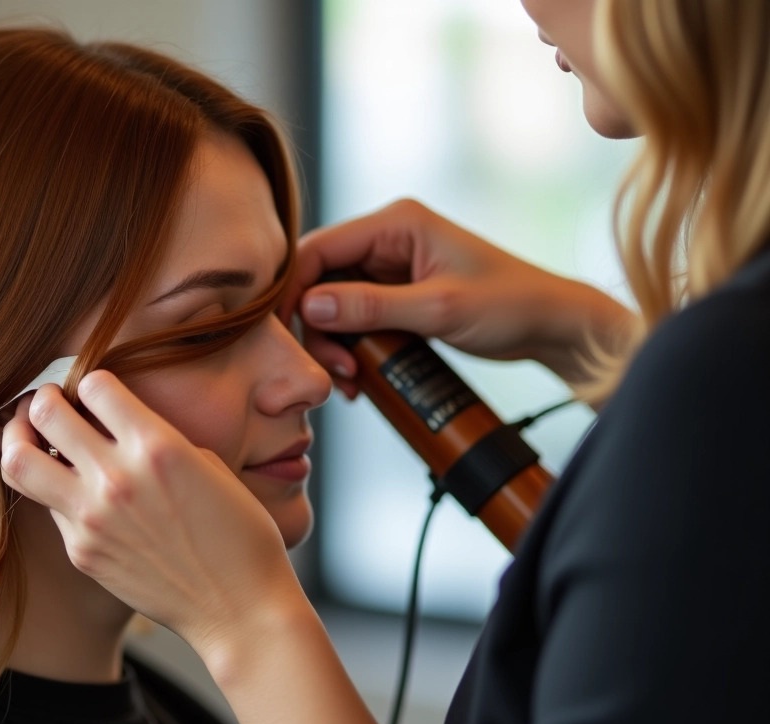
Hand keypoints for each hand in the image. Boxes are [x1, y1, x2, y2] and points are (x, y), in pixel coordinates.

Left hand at [0, 372, 305, 657]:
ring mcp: (92, 519)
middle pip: (43, 413)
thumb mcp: (208, 465)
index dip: (94, 384)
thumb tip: (116, 427)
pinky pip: (50, 507)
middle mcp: (117, 478)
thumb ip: (156, 438)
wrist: (237, 609)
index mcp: (157, 446)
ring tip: (34, 439)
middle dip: (44, 401)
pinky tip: (77, 493)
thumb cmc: (240, 534)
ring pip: (18, 461)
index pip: (93, 384)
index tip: (98, 395)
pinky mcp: (81, 552)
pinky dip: (57, 491)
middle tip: (52, 405)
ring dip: (21, 440)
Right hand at [285, 199, 633, 396]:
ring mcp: (391, 266)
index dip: (295, 291)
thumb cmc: (509, 305)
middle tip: (337, 371)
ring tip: (352, 382)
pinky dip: (352, 348)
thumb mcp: (438, 309)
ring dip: (334, 345)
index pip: (319, 249)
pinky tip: (361, 377)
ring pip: (334, 304)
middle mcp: (387, 238)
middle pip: (320, 280)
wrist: (552, 324)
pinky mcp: (398, 294)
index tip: (289, 335)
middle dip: (318, 329)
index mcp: (396, 223)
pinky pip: (357, 318)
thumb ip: (371, 306)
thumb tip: (311, 307)